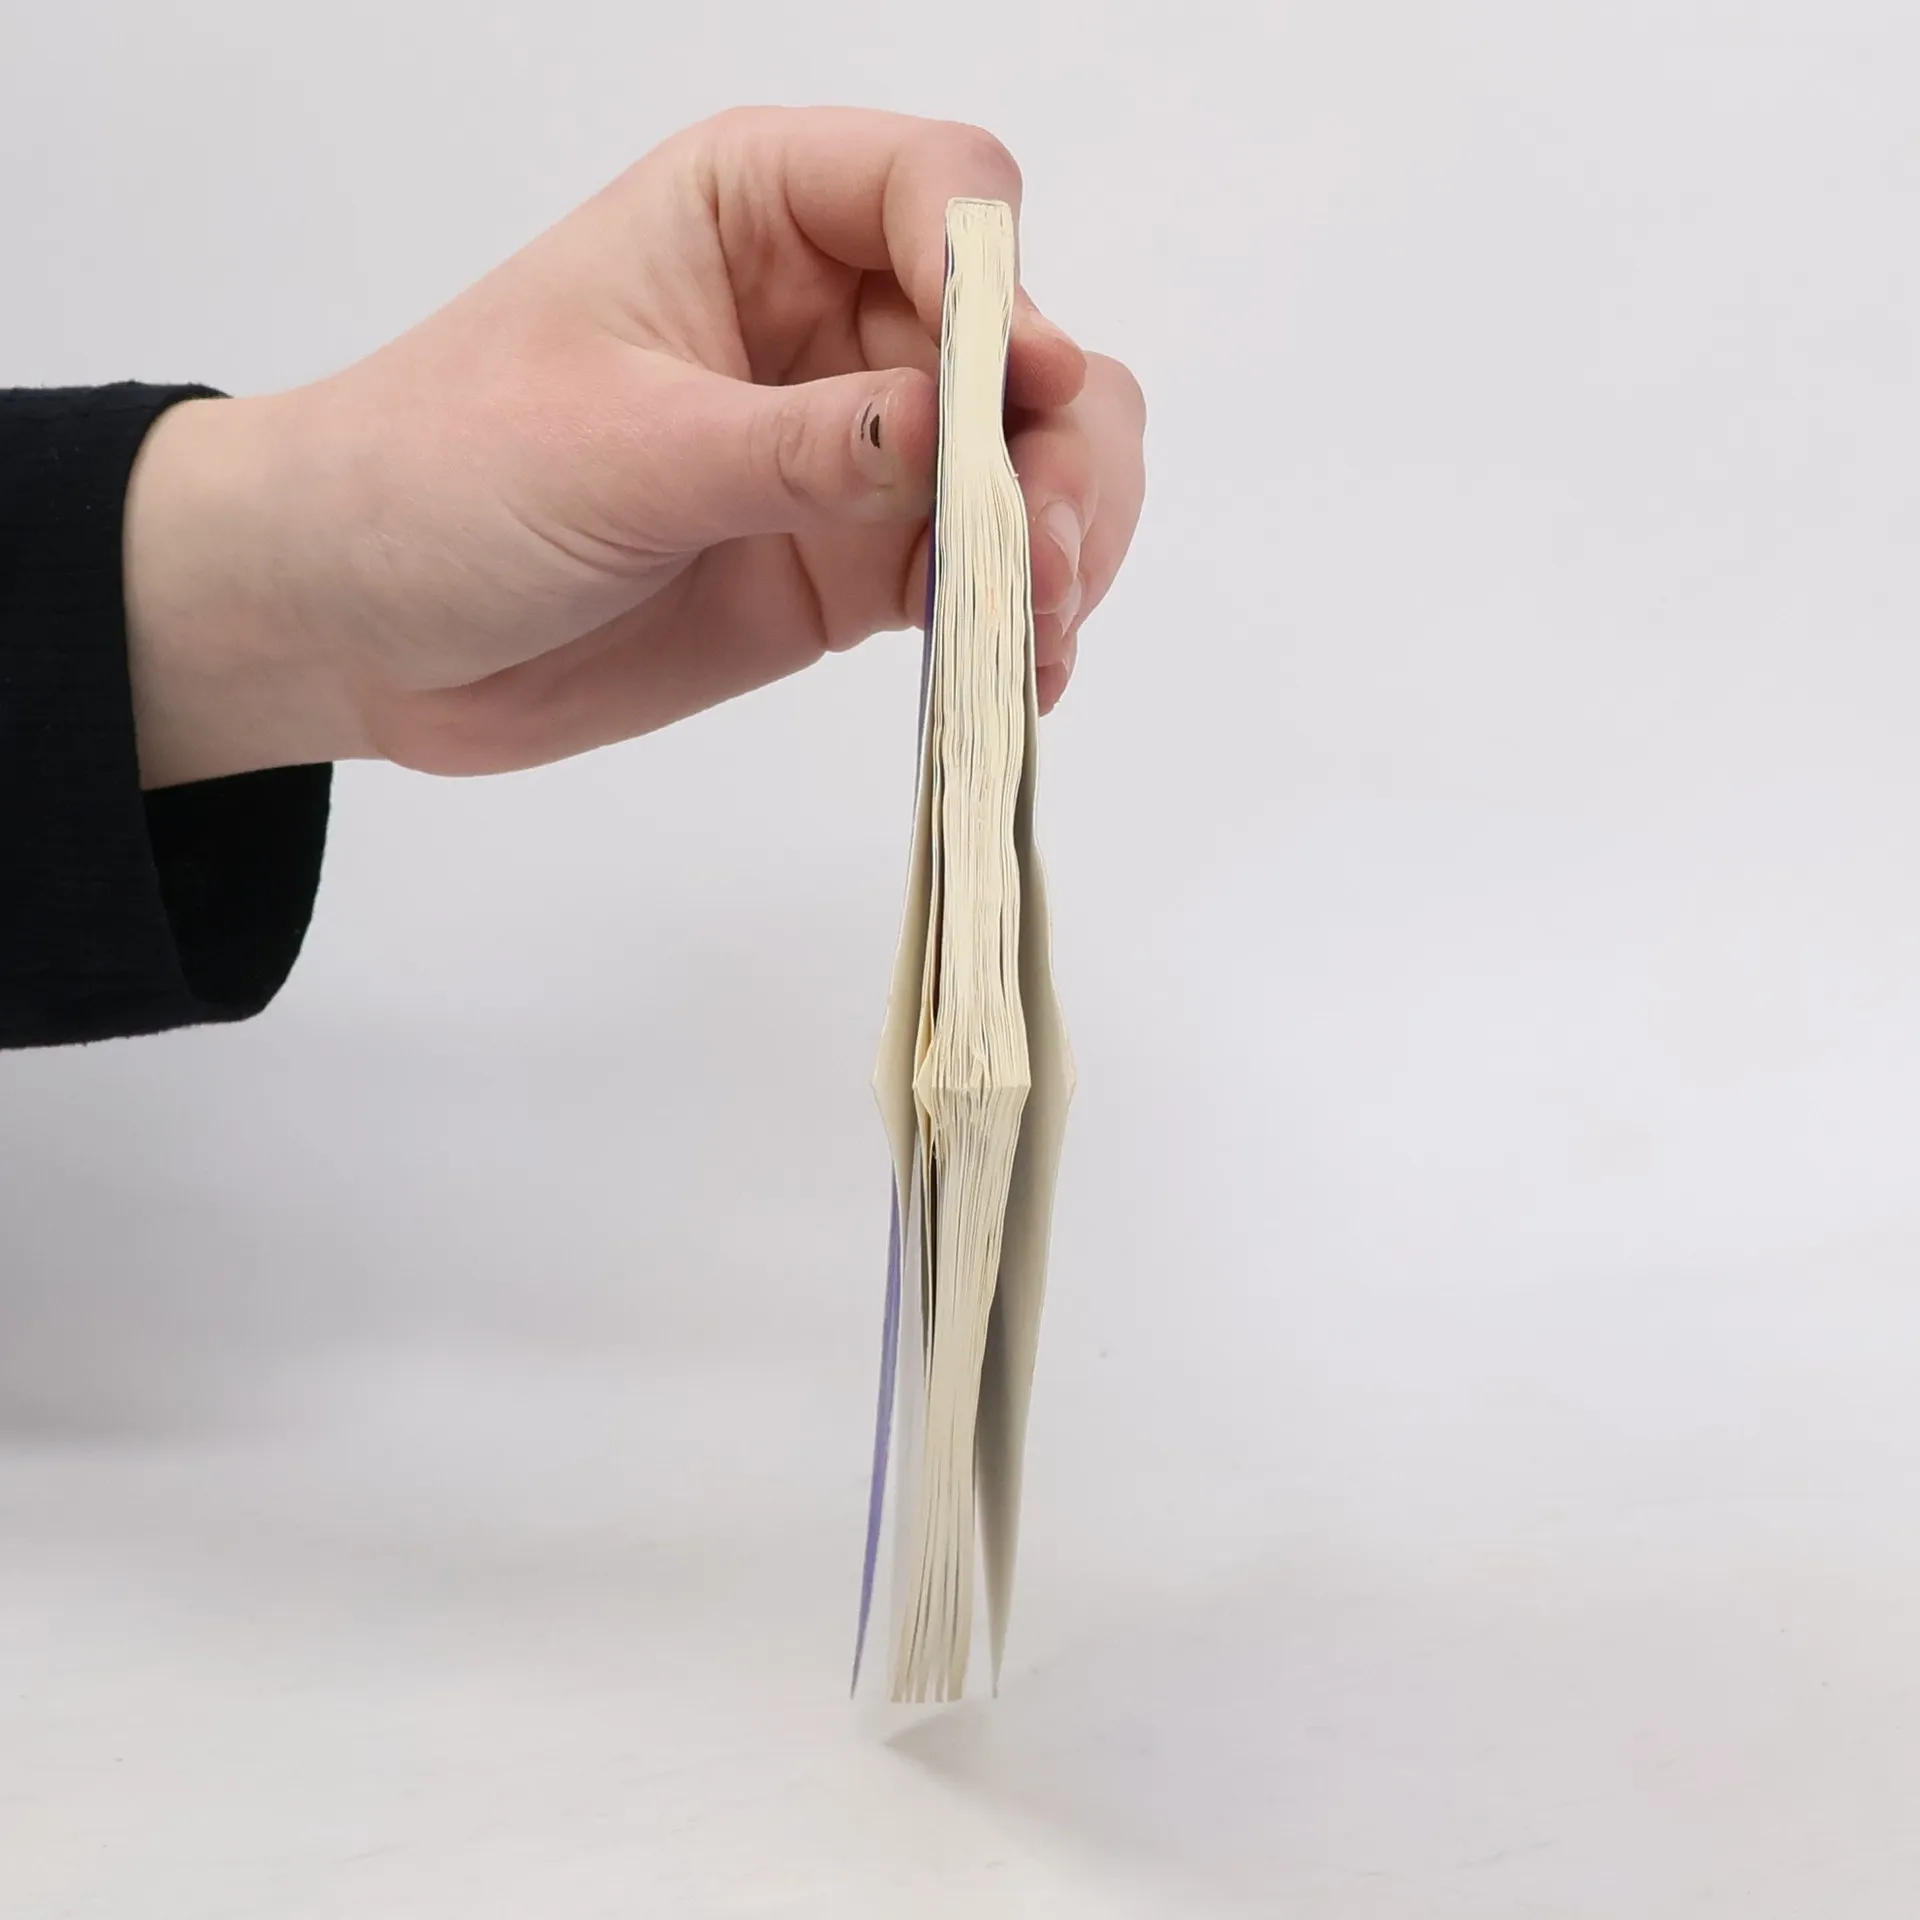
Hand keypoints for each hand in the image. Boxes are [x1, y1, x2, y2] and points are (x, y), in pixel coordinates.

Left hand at [124, 107, 1147, 786]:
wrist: (367, 628)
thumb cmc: (438, 477)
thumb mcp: (616, 450)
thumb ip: (799, 446)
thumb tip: (965, 435)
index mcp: (758, 212)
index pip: (940, 191)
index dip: (1000, 284)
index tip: (1017, 388)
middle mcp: (833, 317)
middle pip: (1022, 340)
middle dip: (1061, 445)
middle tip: (1047, 556)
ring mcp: (857, 449)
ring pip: (1034, 458)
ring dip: (1070, 533)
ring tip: (1042, 627)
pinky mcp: (856, 563)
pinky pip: (984, 572)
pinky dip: (1026, 617)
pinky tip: (1026, 672)